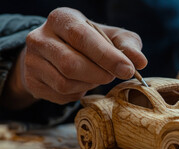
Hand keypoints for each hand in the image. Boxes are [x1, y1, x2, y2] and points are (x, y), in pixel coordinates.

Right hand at [2, 7, 146, 108]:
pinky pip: (60, 95)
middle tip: (112, 76)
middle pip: (71, 64)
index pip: (82, 37)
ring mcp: (32, 60)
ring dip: (89, 85)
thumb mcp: (111, 37)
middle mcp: (40, 37)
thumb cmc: (91, 43)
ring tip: (95, 76)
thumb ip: (127, 46)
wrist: (58, 53)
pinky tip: (81, 84)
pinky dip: (78, 93)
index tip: (127, 70)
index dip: (106, 56)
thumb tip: (141, 62)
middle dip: (99, 74)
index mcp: (62, 19)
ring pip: (65, 83)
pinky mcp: (32, 81)